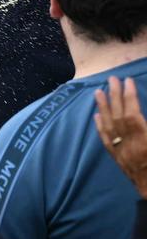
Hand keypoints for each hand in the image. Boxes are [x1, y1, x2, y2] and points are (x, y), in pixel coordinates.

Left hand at [95, 76, 146, 197]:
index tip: (127, 81)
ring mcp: (122, 152)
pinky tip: (96, 115)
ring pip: (109, 126)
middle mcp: (130, 145)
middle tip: (111, 79)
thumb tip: (140, 115)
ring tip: (98, 92)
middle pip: (119, 116)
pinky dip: (100, 126)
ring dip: (103, 107)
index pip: (133, 115)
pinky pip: (106, 141)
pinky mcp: (118, 159)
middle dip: (114, 96)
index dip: (129, 97)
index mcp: (145, 141)